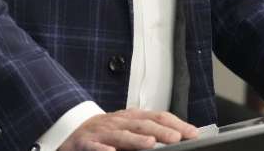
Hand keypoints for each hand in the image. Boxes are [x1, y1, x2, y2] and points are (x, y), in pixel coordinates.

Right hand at [60, 109, 197, 150]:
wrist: (71, 131)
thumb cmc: (105, 132)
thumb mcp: (128, 128)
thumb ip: (148, 131)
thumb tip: (179, 136)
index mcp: (131, 118)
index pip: (157, 116)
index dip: (175, 123)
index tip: (192, 133)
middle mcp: (118, 122)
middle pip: (142, 124)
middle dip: (160, 131)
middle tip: (177, 137)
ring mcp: (102, 132)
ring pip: (120, 135)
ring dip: (135, 139)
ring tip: (150, 143)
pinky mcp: (86, 143)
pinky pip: (94, 147)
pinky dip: (103, 149)